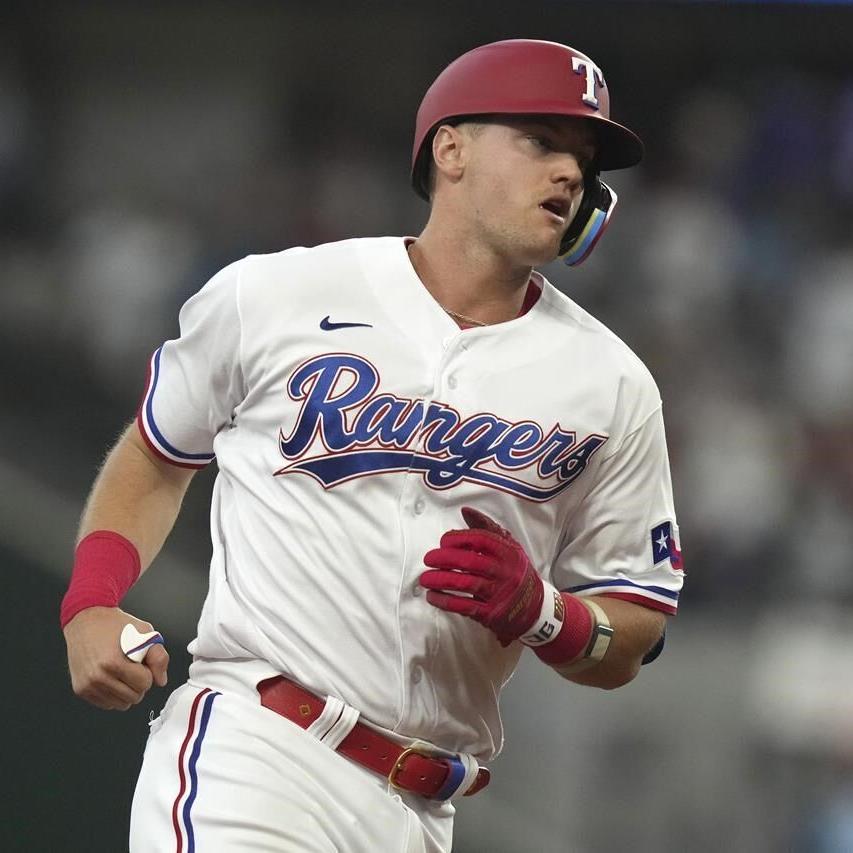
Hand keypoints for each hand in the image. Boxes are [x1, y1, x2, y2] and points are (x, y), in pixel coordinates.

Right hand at [63, 607, 168, 709]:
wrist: (86, 620)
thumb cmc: (116, 625)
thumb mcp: (145, 632)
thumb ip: (158, 657)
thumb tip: (161, 680)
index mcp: (114, 662)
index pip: (145, 683)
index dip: (148, 672)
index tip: (141, 662)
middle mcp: (98, 676)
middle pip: (134, 697)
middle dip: (138, 683)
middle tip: (132, 666)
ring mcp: (88, 685)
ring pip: (121, 704)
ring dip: (126, 690)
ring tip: (122, 671)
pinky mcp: (81, 689)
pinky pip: (106, 704)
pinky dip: (113, 694)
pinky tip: (112, 677)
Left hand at [420, 507, 543, 644]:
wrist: (537, 609)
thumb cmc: (516, 572)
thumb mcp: (509, 547)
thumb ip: (487, 528)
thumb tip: (465, 511)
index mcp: (509, 553)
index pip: (481, 539)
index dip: (459, 538)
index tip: (443, 541)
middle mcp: (505, 572)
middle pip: (470, 561)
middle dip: (444, 559)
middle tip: (428, 558)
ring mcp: (499, 594)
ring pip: (465, 584)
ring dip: (440, 580)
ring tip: (425, 578)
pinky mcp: (492, 614)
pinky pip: (464, 606)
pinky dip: (445, 601)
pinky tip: (433, 597)